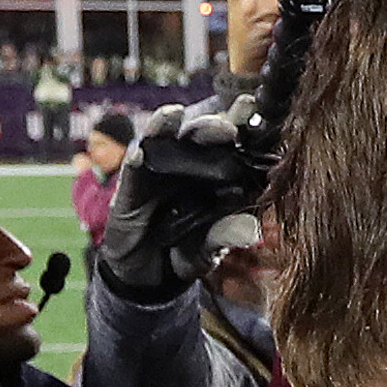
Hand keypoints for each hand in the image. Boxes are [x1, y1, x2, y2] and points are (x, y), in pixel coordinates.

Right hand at [97, 101, 257, 303]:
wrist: (151, 275)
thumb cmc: (188, 252)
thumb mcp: (210, 249)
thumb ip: (227, 236)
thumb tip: (252, 230)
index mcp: (215, 175)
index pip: (231, 145)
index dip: (241, 126)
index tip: (255, 110)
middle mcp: (187, 166)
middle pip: (198, 135)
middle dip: (211, 124)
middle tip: (226, 125)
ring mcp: (158, 173)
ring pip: (161, 141)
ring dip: (166, 126)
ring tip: (174, 114)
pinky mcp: (132, 187)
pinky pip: (133, 170)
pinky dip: (136, 159)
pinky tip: (140, 154)